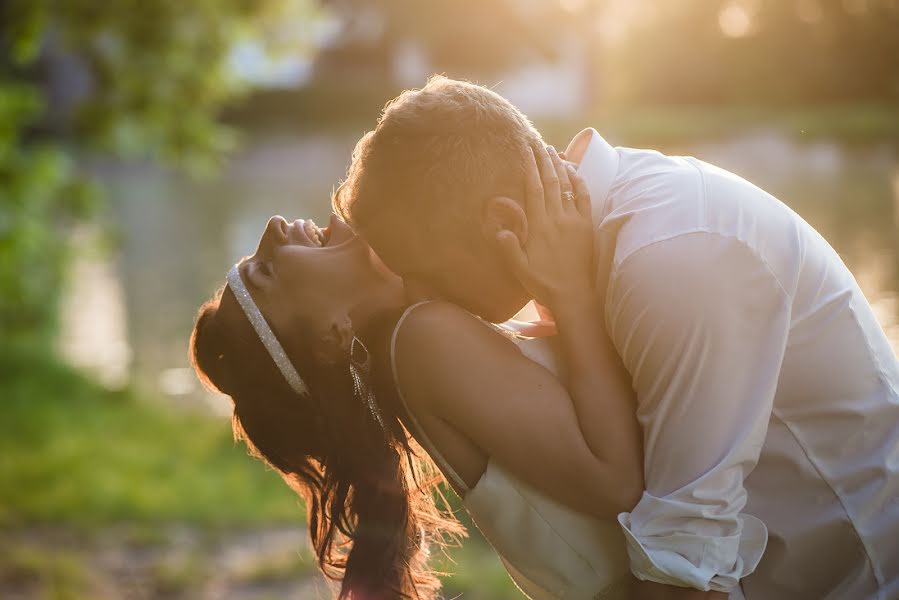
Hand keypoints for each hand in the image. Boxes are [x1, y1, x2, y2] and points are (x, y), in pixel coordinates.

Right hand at [497, 142, 595, 312]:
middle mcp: (556, 219)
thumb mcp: (519, 269)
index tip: (525, 150)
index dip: (529, 167)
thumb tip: (500, 228)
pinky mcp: (586, 226)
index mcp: (538, 227)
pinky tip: (573, 170)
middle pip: (549, 181)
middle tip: (537, 141)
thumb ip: (509, 247)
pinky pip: (583, 197)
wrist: (574, 295)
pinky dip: (579, 181)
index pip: (533, 189)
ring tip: (552, 149)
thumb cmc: (543, 284)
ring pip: (565, 186)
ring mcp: (573, 221)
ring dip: (559, 165)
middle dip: (543, 159)